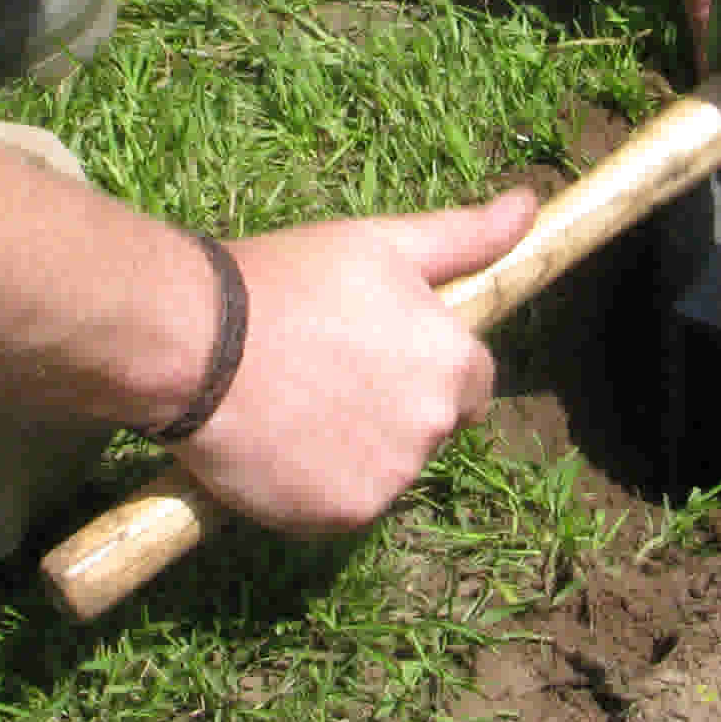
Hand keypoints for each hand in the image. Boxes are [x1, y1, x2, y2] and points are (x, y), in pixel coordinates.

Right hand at [169, 189, 537, 534]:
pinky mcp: (340, 516)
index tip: (376, 353)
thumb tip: (528, 205)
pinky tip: (277, 444)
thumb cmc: (287, 281)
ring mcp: (388, 478)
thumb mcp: (382, 244)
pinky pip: (342, 506)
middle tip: (324, 372)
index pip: (472, 384)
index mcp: (454, 363)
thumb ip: (466, 236)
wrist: (192, 343)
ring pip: (386, 470)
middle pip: (430, 429)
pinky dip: (317, 486)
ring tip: (294, 404)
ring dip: (356, 450)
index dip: (427, 367)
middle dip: (393, 408)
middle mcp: (434, 428)